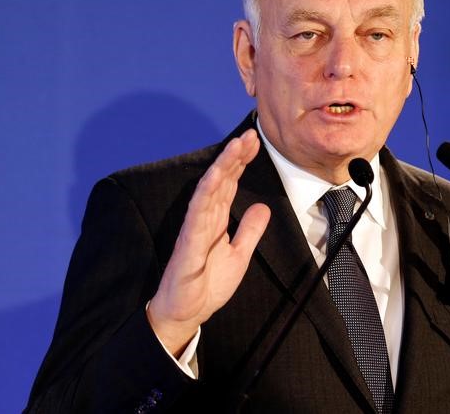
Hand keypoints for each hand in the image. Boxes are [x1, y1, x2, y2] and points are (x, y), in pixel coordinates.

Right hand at [147, 129, 270, 356]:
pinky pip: (197, 214)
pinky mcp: (189, 244)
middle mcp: (204, 219)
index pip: (229, 184)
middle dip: (235, 156)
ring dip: (222, 167)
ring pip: (209, 191)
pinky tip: (215, 175)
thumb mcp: (239, 256)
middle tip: (250, 134)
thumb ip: (249, 231)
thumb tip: (263, 207)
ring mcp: (195, 229)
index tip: (254, 142)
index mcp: (216, 220)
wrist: (186, 315)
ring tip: (236, 146)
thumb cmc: (206, 285)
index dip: (241, 162)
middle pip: (220, 181)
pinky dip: (206, 193)